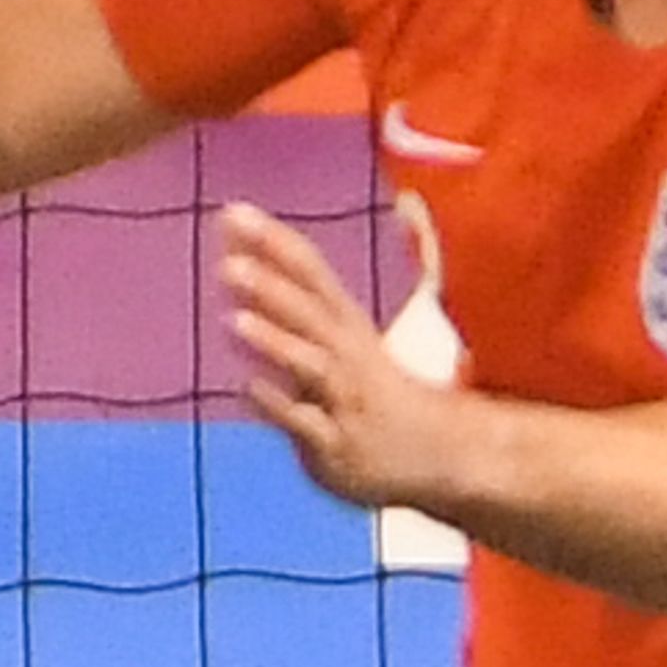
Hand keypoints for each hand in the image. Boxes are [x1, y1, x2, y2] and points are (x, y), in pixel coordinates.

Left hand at [218, 200, 453, 510]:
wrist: (437, 456)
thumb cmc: (374, 394)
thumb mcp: (340, 343)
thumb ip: (289, 308)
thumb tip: (240, 264)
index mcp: (345, 324)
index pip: (308, 271)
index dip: (273, 240)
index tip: (233, 211)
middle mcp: (346, 354)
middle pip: (309, 311)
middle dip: (272, 284)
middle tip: (229, 260)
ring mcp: (342, 398)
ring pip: (310, 364)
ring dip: (275, 340)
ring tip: (234, 318)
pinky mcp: (334, 443)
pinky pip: (304, 421)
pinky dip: (277, 403)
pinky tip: (245, 387)